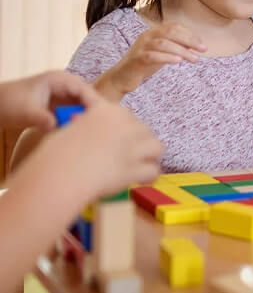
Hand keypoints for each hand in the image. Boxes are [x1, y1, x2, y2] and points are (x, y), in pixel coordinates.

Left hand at [0, 71, 102, 129]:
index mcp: (59, 79)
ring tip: (92, 134)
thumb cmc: (8, 103)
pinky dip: (78, 122)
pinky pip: (76, 114)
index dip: (95, 103)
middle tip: (101, 130)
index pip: (85, 90)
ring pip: (84, 107)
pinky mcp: (62, 106)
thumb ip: (42, 118)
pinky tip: (79, 134)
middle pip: (89, 98)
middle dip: (94, 113)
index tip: (102, 119)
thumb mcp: (25, 112)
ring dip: (86, 118)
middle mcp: (66, 85)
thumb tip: (55, 126)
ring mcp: (64, 96)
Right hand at [31, 104, 162, 197]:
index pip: (127, 116)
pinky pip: (154, 170)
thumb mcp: (70, 129)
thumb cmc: (56, 154)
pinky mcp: (136, 167)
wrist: (59, 174)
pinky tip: (140, 181)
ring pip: (157, 147)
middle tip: (127, 155)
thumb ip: (87, 126)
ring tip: (139, 166)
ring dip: (149, 156)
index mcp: (108, 111)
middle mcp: (126, 125)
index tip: (119, 139)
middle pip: (144, 130)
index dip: (124, 129)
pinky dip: (148, 177)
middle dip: (138, 142)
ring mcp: (134, 146)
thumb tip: (86, 129)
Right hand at [99, 22, 205, 98]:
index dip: (191, 34)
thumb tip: (197, 44)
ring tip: (195, 59)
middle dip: (189, 40)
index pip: (175, 27)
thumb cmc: (145, 63)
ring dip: (182, 51)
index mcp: (154, 32)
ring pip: (163, 44)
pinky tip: (179, 61)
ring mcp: (141, 47)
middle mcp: (147, 36)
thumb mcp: (163, 52)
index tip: (203, 45)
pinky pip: (153, 56)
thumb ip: (177, 46)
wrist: (122, 77)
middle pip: (170, 32)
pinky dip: (167, 57)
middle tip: (203, 50)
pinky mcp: (137, 59)